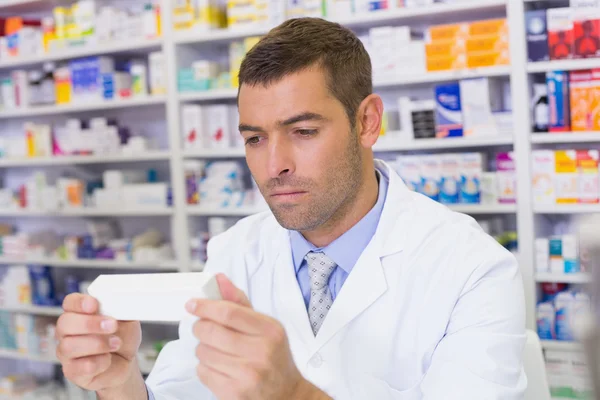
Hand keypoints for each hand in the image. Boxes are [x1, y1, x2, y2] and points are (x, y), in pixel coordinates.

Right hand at [56, 293, 143, 394]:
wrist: (126, 362)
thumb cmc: (123, 337)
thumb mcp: (128, 321)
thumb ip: (121, 313)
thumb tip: (116, 308)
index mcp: (80, 313)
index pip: (70, 302)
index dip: (78, 303)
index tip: (94, 305)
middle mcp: (68, 332)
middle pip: (64, 323)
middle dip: (89, 324)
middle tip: (112, 326)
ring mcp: (67, 352)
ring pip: (69, 346)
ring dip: (97, 344)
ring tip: (116, 343)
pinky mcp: (72, 371)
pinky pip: (79, 367)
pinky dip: (99, 362)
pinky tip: (108, 359)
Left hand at [187, 274, 328, 398]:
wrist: (286, 393)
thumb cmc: (273, 356)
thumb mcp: (265, 326)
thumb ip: (240, 303)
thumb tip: (218, 279)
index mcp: (270, 330)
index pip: (228, 311)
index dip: (205, 306)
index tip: (193, 304)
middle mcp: (261, 352)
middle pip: (211, 331)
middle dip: (201, 327)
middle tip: (204, 328)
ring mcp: (247, 375)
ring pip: (203, 352)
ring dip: (204, 349)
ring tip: (218, 351)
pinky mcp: (234, 393)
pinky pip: (203, 372)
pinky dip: (205, 367)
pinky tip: (220, 367)